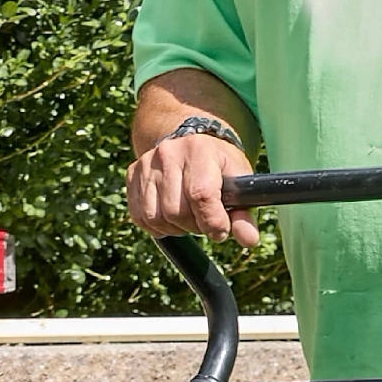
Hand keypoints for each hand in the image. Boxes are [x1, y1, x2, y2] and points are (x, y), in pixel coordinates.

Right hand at [126, 121, 260, 250]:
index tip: (220, 231)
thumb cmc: (218, 165)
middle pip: (177, 211)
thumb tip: (249, 240)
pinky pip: (141, 217)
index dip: (211, 221)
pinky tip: (170, 216)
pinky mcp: (132, 174)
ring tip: (188, 216)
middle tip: (204, 219)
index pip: (201, 195)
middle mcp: (168, 153)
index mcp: (199, 150)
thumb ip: (243, 214)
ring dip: (175, 228)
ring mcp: (147, 163)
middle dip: (194, 226)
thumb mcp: (237, 183)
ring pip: (156, 218)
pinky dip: (158, 225)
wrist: (189, 141)